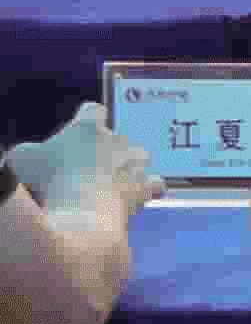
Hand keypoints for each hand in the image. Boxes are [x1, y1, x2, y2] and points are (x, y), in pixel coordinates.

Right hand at [10, 113, 157, 220]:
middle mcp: (116, 140)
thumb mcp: (21, 159)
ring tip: (108, 183)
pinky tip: (135, 196)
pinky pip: (155, 184)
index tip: (78, 131)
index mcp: (87, 127)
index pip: (93, 111)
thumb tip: (30, 155)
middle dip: (102, 151)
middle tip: (81, 172)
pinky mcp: (145, 187)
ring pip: (138, 156)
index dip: (86, 120)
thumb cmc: (47, 181)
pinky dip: (147, 189)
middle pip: (115, 138)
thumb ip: (28, 152)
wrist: (80, 211)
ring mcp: (134, 163)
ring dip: (126, 167)